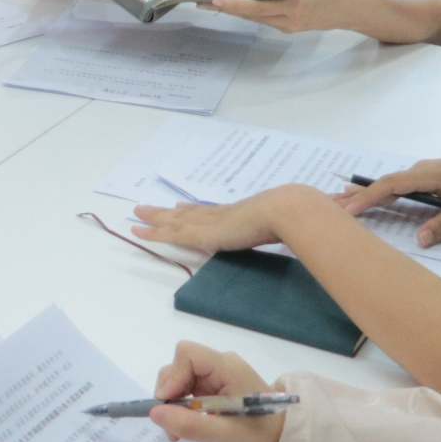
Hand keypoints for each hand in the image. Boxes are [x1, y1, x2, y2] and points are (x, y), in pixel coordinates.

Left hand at [129, 184, 329, 252]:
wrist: (290, 210)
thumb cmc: (295, 216)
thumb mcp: (288, 223)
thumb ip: (289, 226)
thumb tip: (305, 225)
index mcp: (239, 212)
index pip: (209, 211)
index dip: (192, 210)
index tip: (179, 208)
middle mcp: (221, 213)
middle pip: (186, 212)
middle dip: (166, 212)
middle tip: (144, 207)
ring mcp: (211, 222)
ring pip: (174, 221)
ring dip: (153, 218)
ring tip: (135, 215)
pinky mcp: (204, 234)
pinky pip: (171, 233)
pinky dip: (154, 232)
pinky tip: (138, 231)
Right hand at [147, 341, 286, 441]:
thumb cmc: (259, 437)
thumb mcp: (222, 435)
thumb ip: (188, 424)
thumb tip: (154, 412)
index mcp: (227, 368)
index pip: (187, 354)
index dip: (172, 376)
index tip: (167, 404)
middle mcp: (221, 366)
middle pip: (180, 366)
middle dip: (170, 393)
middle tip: (171, 424)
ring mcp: (218, 376)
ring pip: (181, 378)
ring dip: (173, 403)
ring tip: (178, 431)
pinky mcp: (216, 388)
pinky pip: (189, 390)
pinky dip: (181, 407)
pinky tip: (186, 426)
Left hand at [208, 0, 373, 34]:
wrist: (358, 10)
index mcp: (294, 8)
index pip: (257, 7)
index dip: (234, 4)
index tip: (215, 0)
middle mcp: (288, 22)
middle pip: (252, 16)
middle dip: (229, 9)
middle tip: (204, 2)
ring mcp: (290, 26)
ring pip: (258, 19)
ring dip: (239, 11)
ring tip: (217, 2)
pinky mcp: (293, 25)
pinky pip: (267, 18)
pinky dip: (253, 11)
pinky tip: (243, 3)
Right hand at [336, 154, 440, 248]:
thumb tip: (419, 241)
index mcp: (429, 176)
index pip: (392, 185)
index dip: (369, 197)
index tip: (348, 209)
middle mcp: (421, 170)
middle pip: (383, 183)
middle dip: (356, 195)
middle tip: (327, 205)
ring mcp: (423, 172)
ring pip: (388, 183)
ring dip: (364, 193)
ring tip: (337, 201)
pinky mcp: (426, 176)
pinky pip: (396, 184)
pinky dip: (377, 191)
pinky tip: (365, 196)